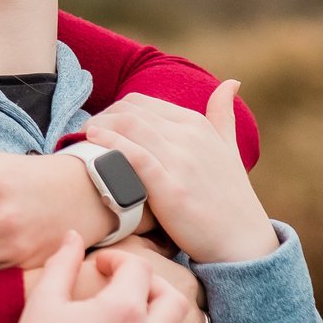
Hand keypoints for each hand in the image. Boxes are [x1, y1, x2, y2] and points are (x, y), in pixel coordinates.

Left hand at [82, 83, 278, 265]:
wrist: (242, 241)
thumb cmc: (231, 197)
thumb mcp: (229, 149)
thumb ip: (223, 115)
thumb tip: (232, 82)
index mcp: (197, 124)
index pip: (141, 102)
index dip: (112, 111)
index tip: (97, 125)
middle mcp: (189, 136)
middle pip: (129, 111)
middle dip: (100, 117)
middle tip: (81, 133)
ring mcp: (180, 161)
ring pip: (128, 126)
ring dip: (97, 126)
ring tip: (80, 138)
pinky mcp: (170, 188)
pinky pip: (134, 156)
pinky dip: (110, 143)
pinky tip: (91, 141)